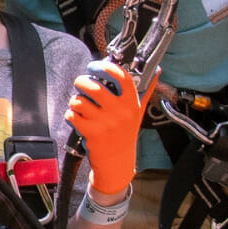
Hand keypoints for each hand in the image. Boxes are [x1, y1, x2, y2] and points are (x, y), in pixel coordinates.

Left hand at [64, 59, 147, 197]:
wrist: (117, 161)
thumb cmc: (125, 133)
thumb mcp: (138, 112)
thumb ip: (146, 90)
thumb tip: (156, 71)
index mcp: (132, 103)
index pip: (121, 76)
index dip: (105, 67)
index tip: (95, 66)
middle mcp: (120, 112)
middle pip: (94, 86)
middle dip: (81, 82)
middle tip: (81, 84)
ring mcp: (106, 123)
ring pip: (79, 101)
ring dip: (75, 101)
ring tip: (79, 104)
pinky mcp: (92, 133)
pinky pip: (73, 115)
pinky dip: (71, 115)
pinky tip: (78, 118)